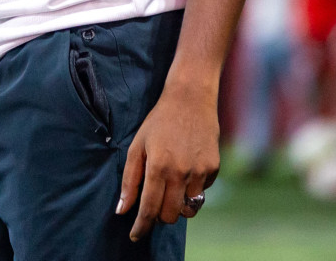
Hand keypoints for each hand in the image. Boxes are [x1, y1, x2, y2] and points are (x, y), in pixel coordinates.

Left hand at [117, 83, 219, 240]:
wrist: (190, 100)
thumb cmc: (158, 122)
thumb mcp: (137, 146)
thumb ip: (129, 180)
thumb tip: (122, 210)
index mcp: (157, 166)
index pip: (149, 208)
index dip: (141, 226)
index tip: (135, 235)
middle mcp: (180, 172)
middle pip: (170, 215)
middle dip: (159, 216)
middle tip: (154, 203)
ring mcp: (199, 171)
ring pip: (188, 210)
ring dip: (177, 207)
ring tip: (170, 190)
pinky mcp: (213, 168)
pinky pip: (201, 193)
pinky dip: (192, 190)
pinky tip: (186, 171)